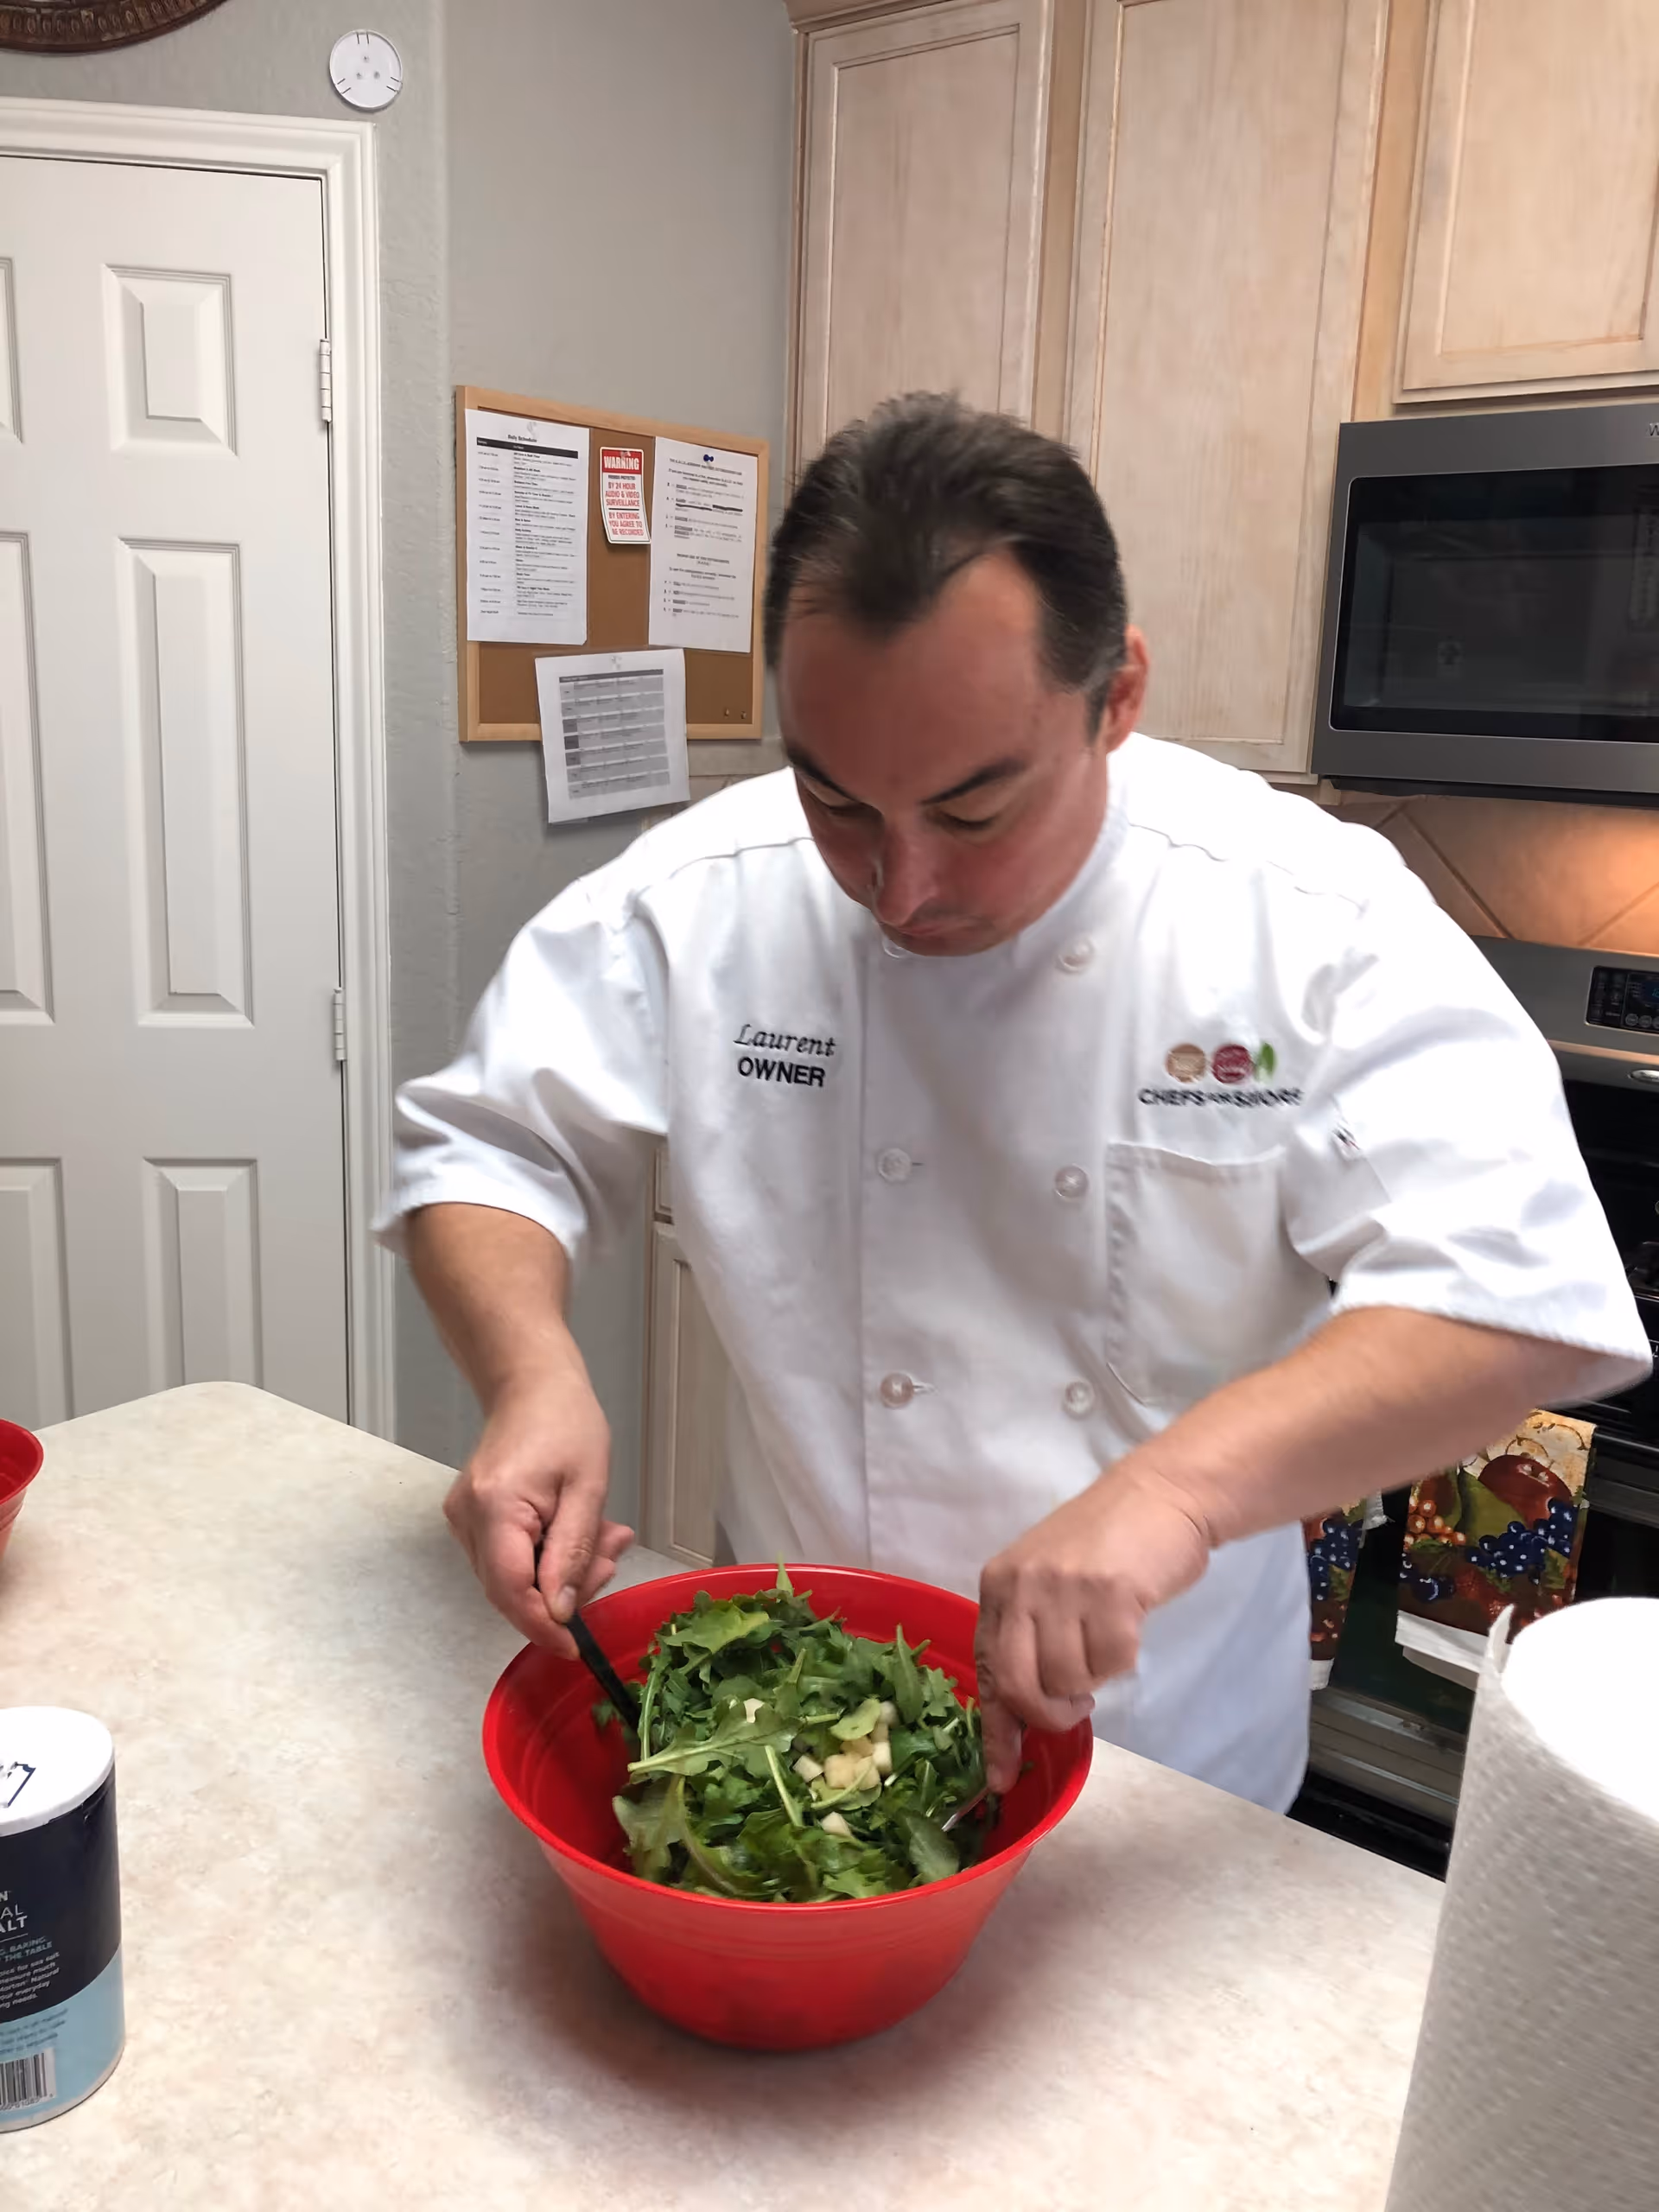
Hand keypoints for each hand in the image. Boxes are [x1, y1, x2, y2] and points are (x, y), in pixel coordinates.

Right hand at [443, 1373, 633, 1656]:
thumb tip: (558, 1613)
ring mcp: (462, 1520)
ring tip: (604, 1538)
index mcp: (494, 1507)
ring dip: (561, 1573)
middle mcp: (466, 1519)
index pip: (511, 1590)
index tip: (575, 1647)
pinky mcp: (469, 1519)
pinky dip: (545, 1558)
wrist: (531, 1384)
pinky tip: (577, 1533)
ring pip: (511, 1578)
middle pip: (510, 1589)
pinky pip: (508, 1559)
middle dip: (564, 1592)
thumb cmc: (567, 1424)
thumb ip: (572, 1553)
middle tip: (612, 1557)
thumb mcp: (588, 1488)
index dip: (542, 1626)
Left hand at [976, 1464, 1211, 1790]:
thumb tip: (1020, 1715)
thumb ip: (1028, 1634)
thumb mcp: (1046, 1582)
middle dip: (1048, 1715)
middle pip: (1017, 1685)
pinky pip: (1112, 1662)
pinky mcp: (1110, 1592)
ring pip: (1067, 1680)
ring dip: (1092, 1682)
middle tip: (1075, 1709)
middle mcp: (1022, 1586)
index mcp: (999, 1586)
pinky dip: (1123, 1661)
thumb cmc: (1105, 1545)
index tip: (1002, 1778)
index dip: (996, 1732)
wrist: (1159, 1495)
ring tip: (1104, 1650)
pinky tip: (1127, 1630)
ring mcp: (1064, 1588)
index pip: (987, 1670)